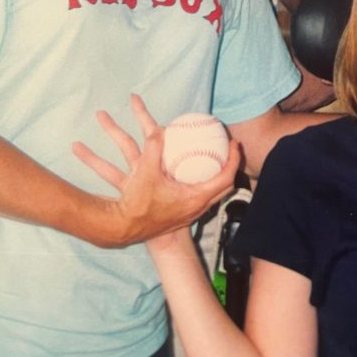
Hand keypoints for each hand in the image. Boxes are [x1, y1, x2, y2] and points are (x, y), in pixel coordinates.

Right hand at [73, 94, 240, 247]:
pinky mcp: (182, 215)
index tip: (234, 143)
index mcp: (195, 198)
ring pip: (215, 193)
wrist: (123, 227)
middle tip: (228, 148)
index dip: (234, 158)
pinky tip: (195, 172)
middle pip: (225, 186)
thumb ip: (153, 148)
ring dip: (219, 175)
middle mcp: (197, 208)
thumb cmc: (136, 204)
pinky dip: (206, 182)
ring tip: (216, 157)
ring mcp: (190, 214)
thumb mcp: (144, 172)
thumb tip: (160, 129)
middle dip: (231, 166)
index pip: (226, 177)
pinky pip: (203, 196)